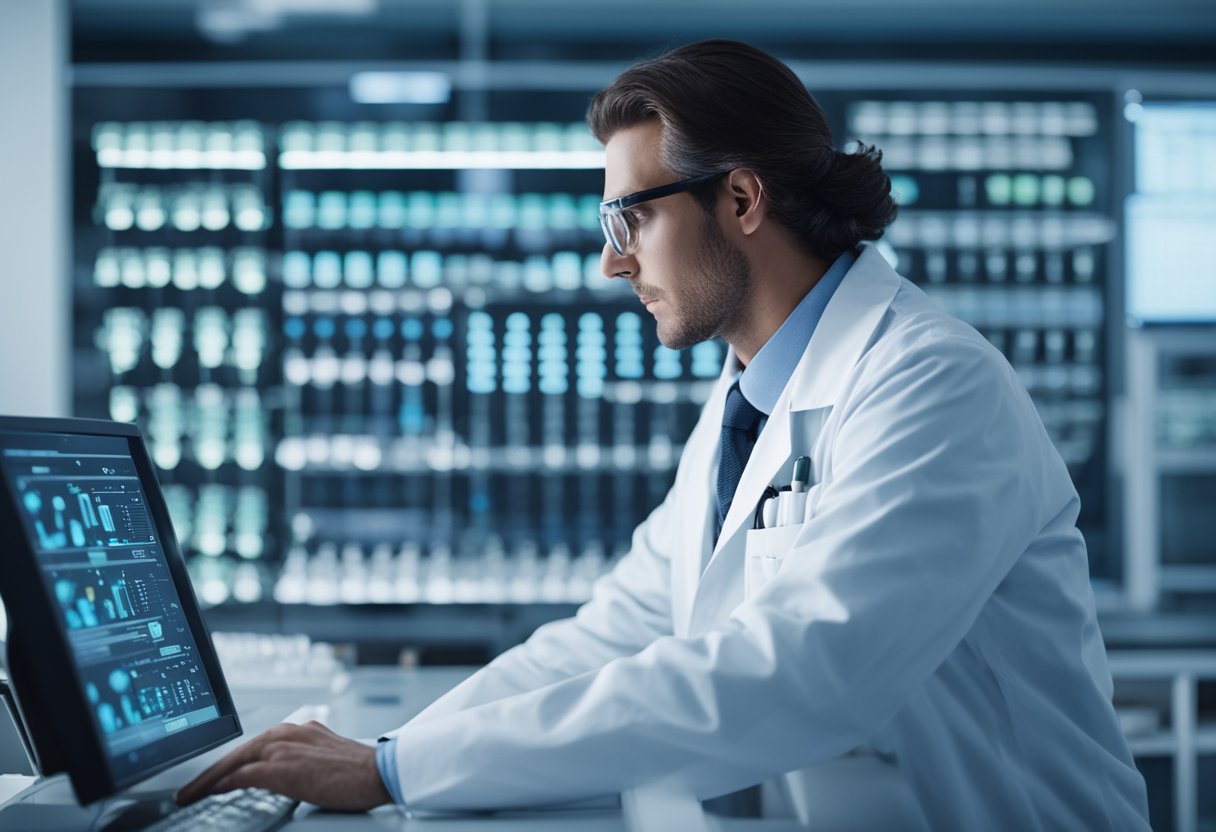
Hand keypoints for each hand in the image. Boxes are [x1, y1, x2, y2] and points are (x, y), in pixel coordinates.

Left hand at [175, 720, 393, 811]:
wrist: (378, 772)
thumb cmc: (359, 771)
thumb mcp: (326, 758)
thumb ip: (304, 759)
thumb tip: (288, 776)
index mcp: (298, 730)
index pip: (253, 746)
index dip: (229, 763)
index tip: (214, 776)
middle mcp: (288, 733)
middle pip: (238, 752)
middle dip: (211, 771)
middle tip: (190, 789)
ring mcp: (283, 748)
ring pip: (234, 761)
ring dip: (209, 779)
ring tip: (191, 794)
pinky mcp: (282, 767)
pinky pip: (242, 776)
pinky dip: (222, 784)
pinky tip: (210, 793)